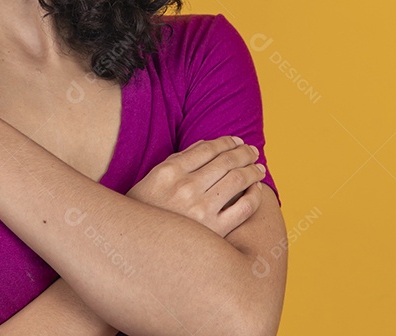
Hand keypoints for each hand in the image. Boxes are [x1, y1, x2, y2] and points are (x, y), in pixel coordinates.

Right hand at [125, 135, 265, 237]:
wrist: (136, 252)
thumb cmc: (144, 214)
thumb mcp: (151, 180)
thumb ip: (177, 160)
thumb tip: (206, 144)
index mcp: (168, 172)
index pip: (207, 148)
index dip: (227, 142)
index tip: (237, 142)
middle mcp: (186, 188)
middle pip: (226, 161)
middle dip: (244, 153)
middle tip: (252, 152)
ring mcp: (201, 210)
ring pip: (238, 180)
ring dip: (252, 171)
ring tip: (258, 169)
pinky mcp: (214, 232)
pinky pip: (244, 208)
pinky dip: (254, 196)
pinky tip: (256, 190)